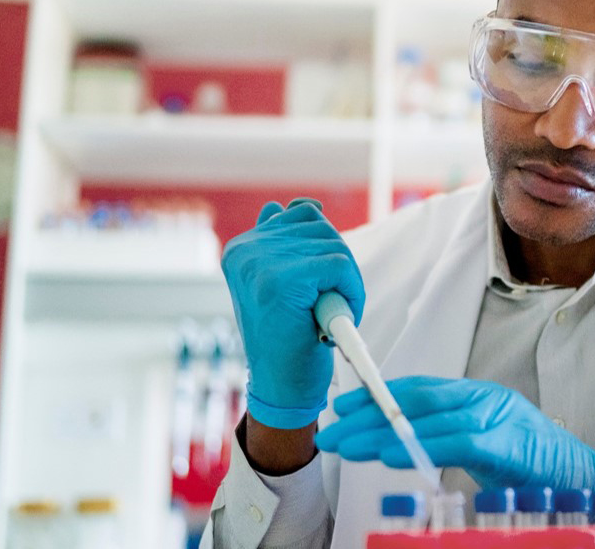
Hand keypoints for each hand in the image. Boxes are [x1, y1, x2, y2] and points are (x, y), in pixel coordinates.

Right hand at [222, 198, 363, 428]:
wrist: (282, 388)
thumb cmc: (289, 337)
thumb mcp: (283, 282)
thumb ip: (288, 243)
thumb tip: (304, 206)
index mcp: (242, 247)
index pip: (302, 215)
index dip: (322, 252)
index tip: (312, 287)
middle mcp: (246, 249)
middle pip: (322, 228)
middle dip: (337, 267)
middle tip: (323, 306)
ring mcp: (260, 263)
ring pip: (335, 246)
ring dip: (345, 282)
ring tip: (325, 314)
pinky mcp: (282, 280)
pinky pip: (341, 265)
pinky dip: (352, 292)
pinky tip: (333, 319)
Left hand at [315, 377, 594, 497]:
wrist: (589, 481)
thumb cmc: (538, 469)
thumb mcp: (488, 447)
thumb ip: (451, 438)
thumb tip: (401, 442)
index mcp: (481, 396)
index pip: (421, 389)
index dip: (378, 395)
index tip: (342, 407)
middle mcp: (488, 398)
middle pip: (417, 399)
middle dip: (367, 413)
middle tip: (330, 428)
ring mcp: (500, 417)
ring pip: (430, 418)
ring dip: (380, 432)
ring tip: (344, 444)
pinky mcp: (509, 444)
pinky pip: (456, 442)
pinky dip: (419, 447)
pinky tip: (388, 455)